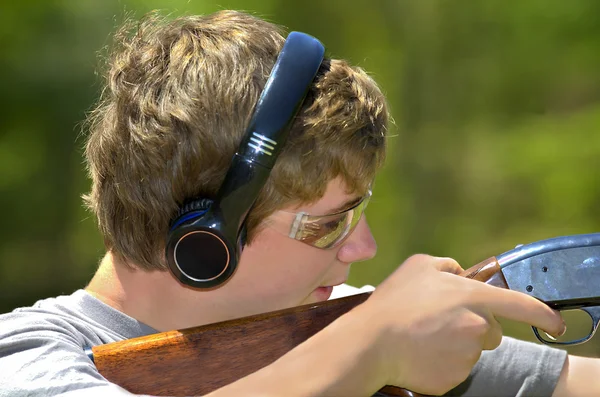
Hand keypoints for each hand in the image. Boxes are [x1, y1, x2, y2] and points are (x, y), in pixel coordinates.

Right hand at [353, 254, 565, 395]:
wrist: (371, 342)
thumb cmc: (394, 302)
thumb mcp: (418, 266)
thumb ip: (448, 266)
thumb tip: (462, 273)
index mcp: (472, 297)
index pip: (520, 305)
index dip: (543, 314)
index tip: (557, 324)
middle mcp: (477, 327)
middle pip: (492, 331)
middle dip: (475, 326)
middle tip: (440, 321)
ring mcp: (467, 356)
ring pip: (472, 350)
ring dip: (456, 343)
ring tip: (424, 336)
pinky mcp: (455, 378)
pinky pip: (457, 368)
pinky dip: (443, 361)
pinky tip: (422, 352)